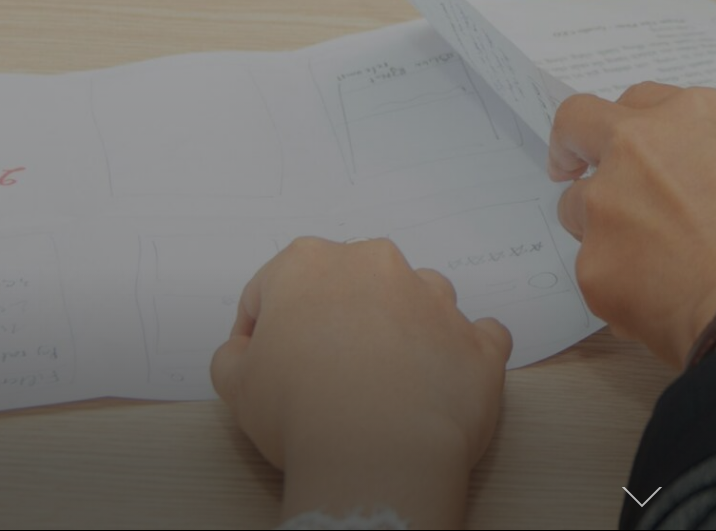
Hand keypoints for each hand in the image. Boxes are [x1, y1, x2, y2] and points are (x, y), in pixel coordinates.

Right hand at [210, 237, 511, 525]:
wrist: (377, 453)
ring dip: (400, 331)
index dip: (263, 330)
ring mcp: (436, 300)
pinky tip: (438, 383)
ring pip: (415, 301)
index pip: (275, 288)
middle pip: (351, 285)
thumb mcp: (234, 384)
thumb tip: (246, 351)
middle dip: (337, 320)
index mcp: (311, 264)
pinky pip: (475, 337)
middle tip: (322, 374)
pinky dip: (459, 355)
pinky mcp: (477, 339)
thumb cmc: (302, 413)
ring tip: (382, 384)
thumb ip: (234, 355)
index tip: (265, 363)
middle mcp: (378, 266)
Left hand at [549, 83, 715, 367]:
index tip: (637, 151)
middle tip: (574, 168)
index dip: (639, 130)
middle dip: (574, 144)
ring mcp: (609, 202)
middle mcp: (642, 145)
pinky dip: (618, 288)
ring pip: (577, 204)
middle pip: (580, 122)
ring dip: (600, 227)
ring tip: (649, 267)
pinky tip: (662, 310)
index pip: (643, 102)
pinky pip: (595, 271)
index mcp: (698, 116)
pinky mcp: (593, 263)